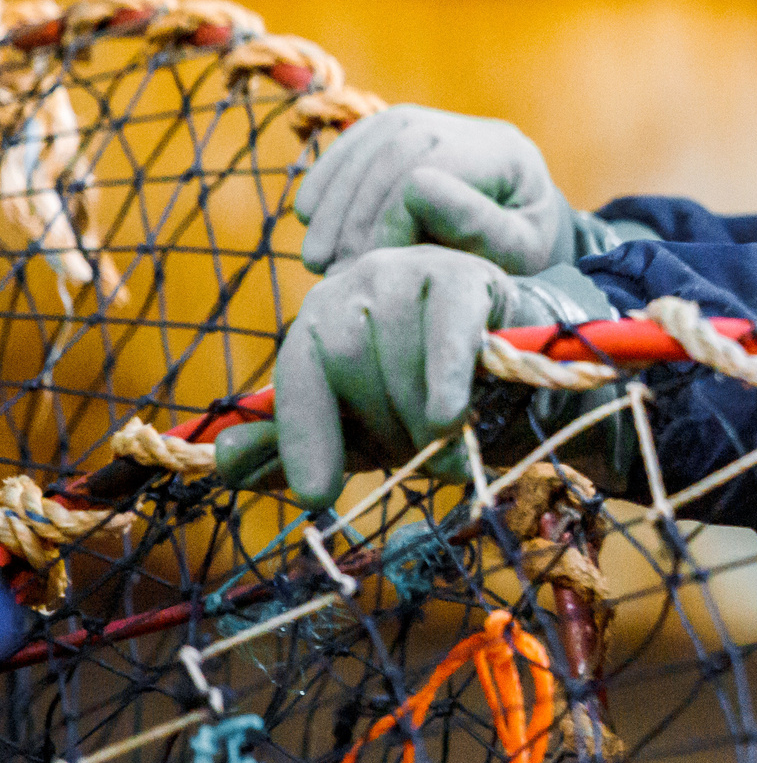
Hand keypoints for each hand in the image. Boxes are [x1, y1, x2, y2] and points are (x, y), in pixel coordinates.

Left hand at [214, 247, 610, 507]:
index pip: (297, 377)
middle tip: (421, 456)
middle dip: (382, 425)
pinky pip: (444, 326)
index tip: (315, 495)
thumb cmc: (435, 400)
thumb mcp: (367, 430)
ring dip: (420, 413)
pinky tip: (451, 414)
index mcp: (321, 318)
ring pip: (392, 351)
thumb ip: (302, 443)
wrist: (526, 372)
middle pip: (345, 362)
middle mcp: (354, 281)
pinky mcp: (463, 273)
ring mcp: (409, 267)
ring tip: (449, 438)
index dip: (305, 438)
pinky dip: (444, 373)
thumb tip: (224, 460)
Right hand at [296, 105, 580, 276]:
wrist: (522, 246)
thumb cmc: (521, 260)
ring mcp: (440, 122)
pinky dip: (328, 176)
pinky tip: (309, 216)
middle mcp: (476, 129)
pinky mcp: (408, 129)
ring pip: (372, 140)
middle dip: (356, 212)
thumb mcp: (517, 254)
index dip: (392, 219)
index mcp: (509, 156)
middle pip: (399, 148)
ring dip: (334, 199)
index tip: (373, 269)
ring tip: (317, 258)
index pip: (435, 168)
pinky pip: (358, 139)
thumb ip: (476, 226)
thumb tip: (417, 186)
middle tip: (332, 268)